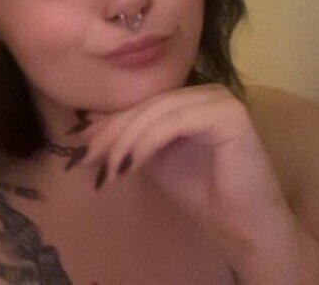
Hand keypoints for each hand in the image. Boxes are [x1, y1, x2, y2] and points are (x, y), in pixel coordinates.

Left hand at [69, 83, 296, 260]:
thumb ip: (130, 140)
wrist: (241, 225)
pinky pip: (176, 122)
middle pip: (146, 106)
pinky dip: (147, 143)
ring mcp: (220, 99)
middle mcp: (206, 91)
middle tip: (85, 160)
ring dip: (125, 142)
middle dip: (110, 134)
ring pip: (157, 112)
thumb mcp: (154, 160)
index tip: (77, 147)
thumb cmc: (202, 194)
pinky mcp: (230, 114)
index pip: (141, 104)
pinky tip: (129, 166)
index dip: (107, 123)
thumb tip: (84, 129)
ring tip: (106, 171)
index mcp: (191, 97)